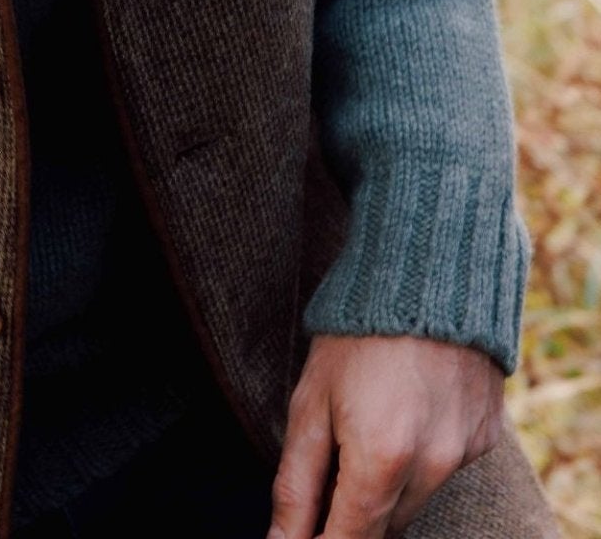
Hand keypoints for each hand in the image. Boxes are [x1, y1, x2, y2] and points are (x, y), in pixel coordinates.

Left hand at [266, 333, 503, 538]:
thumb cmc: (354, 332)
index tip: (301, 535)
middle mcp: (432, 466)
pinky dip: (421, 458)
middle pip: (384, 529)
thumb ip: (296, 484)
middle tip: (330, 462)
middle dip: (350, 514)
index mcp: (381, 458)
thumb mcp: (309, 401)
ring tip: (366, 425)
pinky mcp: (485, 438)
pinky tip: (406, 410)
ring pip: (416, 504)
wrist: (427, 268)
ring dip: (385, 488)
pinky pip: (446, 470)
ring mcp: (464, 454)